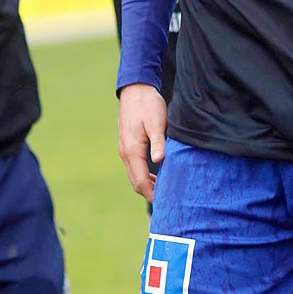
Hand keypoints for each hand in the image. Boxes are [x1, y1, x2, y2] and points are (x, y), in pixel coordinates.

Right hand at [117, 83, 166, 203]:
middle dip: (150, 193)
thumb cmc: (148, 104)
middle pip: (136, 182)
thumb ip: (158, 142)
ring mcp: (125, 150)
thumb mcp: (156, 122)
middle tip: (168, 202)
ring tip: (164, 190)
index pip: (141, 181)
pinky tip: (157, 175)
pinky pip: (135, 167)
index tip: (166, 203)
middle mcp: (125, 153)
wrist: (135, 90)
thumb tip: (159, 161)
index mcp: (132, 151)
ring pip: (135, 175)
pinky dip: (144, 176)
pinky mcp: (128, 145)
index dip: (153, 194)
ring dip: (147, 185)